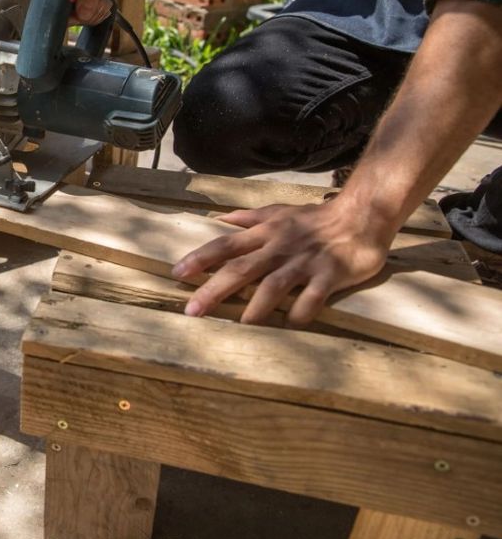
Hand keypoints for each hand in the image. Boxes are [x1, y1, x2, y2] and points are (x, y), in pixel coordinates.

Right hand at [33, 0, 125, 23]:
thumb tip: (82, 15)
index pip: (46, 4)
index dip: (65, 13)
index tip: (88, 9)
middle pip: (57, 14)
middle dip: (83, 15)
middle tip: (103, 5)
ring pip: (70, 17)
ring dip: (91, 15)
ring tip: (105, 3)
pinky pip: (77, 15)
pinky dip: (92, 14)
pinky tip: (103, 4)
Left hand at [171, 200, 393, 326]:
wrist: (362, 215)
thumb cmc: (316, 218)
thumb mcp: (279, 212)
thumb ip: (249, 218)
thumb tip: (219, 219)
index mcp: (265, 233)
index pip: (225, 245)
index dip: (200, 259)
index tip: (177, 274)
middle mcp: (280, 247)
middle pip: (241, 268)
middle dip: (214, 289)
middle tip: (192, 310)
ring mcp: (305, 261)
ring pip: (274, 285)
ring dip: (255, 307)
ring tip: (240, 326)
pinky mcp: (331, 274)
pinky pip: (313, 297)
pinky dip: (301, 312)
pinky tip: (290, 326)